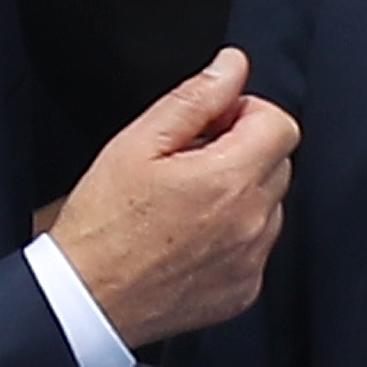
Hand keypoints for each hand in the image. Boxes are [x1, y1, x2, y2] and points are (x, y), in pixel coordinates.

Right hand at [54, 49, 297, 345]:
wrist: (85, 300)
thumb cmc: (102, 225)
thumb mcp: (137, 143)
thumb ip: (195, 98)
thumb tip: (232, 66)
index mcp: (228, 179)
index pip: (281, 125)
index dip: (247, 115)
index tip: (214, 125)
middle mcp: (251, 222)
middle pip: (277, 163)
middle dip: (242, 152)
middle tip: (190, 162)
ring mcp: (251, 260)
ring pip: (269, 206)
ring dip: (240, 195)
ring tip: (185, 203)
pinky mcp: (245, 290)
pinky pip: (257, 248)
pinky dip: (234, 236)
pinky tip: (190, 237)